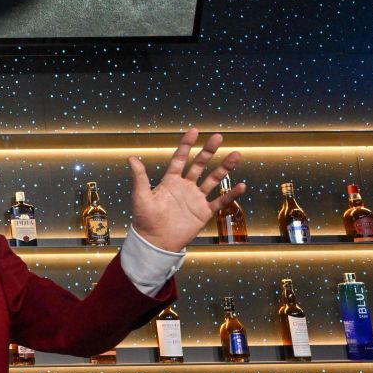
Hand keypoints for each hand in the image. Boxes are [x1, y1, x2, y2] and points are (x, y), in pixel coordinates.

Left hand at [128, 128, 244, 251]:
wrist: (155, 242)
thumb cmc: (145, 219)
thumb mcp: (140, 196)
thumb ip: (139, 177)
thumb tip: (131, 158)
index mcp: (170, 181)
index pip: (180, 159)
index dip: (186, 145)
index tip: (194, 131)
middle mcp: (185, 187)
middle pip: (199, 165)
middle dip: (208, 151)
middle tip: (218, 137)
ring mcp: (196, 199)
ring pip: (213, 180)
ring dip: (224, 168)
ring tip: (235, 154)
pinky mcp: (204, 212)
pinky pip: (220, 201)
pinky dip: (231, 194)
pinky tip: (241, 185)